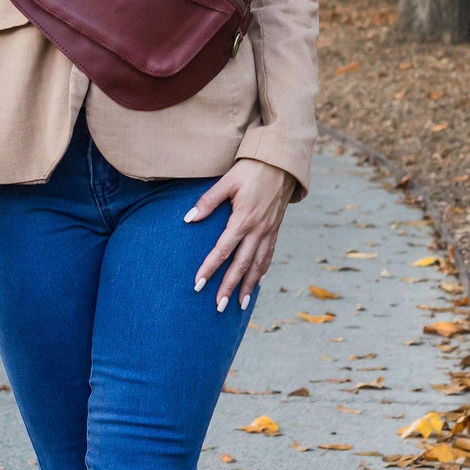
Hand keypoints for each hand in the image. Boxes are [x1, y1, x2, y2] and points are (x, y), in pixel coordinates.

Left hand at [186, 158, 294, 313]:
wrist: (281, 163)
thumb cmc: (250, 170)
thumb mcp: (227, 181)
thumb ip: (208, 201)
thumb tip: (188, 219)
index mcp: (243, 219)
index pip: (223, 250)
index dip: (210, 268)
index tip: (198, 284)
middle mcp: (258, 230)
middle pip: (241, 265)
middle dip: (229, 287)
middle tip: (219, 306)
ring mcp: (269, 231)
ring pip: (258, 265)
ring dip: (248, 286)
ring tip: (239, 305)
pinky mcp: (275, 229)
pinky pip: (269, 255)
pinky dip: (262, 272)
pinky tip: (257, 283)